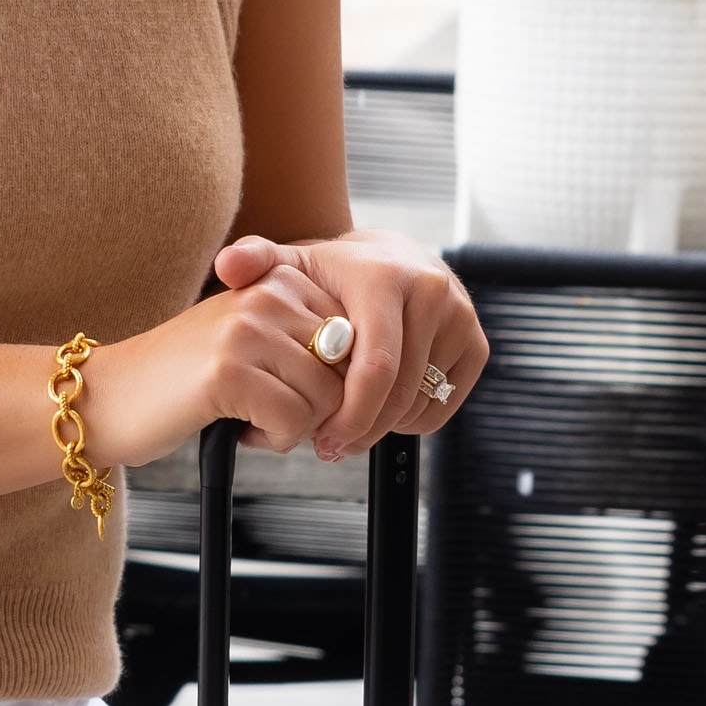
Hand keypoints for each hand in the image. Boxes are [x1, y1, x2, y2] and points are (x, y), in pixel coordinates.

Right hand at [80, 265, 364, 466]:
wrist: (110, 397)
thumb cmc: (186, 378)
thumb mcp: (252, 336)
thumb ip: (310, 335)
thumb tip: (377, 371)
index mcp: (280, 276)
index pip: (358, 336)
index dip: (331, 378)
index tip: (288, 386)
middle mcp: (267, 293)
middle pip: (348, 370)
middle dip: (318, 406)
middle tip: (268, 410)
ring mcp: (246, 329)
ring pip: (328, 400)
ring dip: (295, 426)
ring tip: (249, 417)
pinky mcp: (228, 371)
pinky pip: (295, 422)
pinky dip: (274, 441)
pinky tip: (238, 429)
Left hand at [212, 230, 486, 460]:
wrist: (388, 259)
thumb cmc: (334, 272)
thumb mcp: (290, 264)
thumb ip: (254, 261)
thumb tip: (229, 265)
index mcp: (384, 278)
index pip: (374, 367)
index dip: (349, 414)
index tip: (323, 439)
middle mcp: (430, 292)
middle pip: (399, 393)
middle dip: (362, 430)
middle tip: (331, 447)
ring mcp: (460, 317)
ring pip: (420, 403)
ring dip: (383, 429)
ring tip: (350, 430)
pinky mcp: (476, 343)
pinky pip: (443, 403)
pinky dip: (412, 420)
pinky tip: (381, 414)